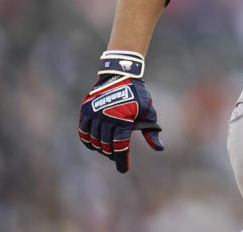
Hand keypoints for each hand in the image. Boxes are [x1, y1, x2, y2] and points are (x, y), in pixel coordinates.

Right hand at [78, 51, 163, 172]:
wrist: (120, 74)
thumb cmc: (138, 93)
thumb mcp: (148, 111)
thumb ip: (151, 131)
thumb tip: (159, 149)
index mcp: (123, 120)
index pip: (120, 147)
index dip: (121, 160)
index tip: (123, 169)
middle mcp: (106, 119)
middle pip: (106, 145)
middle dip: (112, 153)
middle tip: (116, 155)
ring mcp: (94, 114)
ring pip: (94, 140)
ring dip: (100, 148)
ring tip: (106, 149)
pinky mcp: (86, 110)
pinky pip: (83, 131)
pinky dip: (88, 140)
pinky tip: (94, 144)